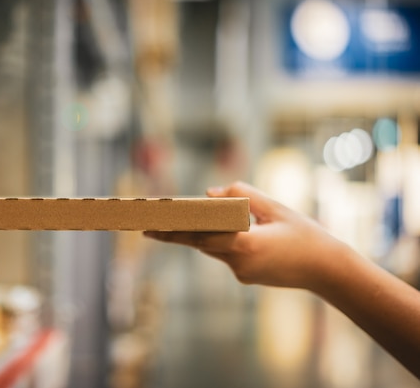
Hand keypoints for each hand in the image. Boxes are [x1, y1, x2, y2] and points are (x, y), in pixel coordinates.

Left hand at [144, 182, 350, 289]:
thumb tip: (208, 194)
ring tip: (167, 225)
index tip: (150, 225)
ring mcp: (241, 273)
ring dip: (196, 236)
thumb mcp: (275, 207)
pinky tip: (215, 230)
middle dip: (173, 234)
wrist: (328, 271)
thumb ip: (241, 195)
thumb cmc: (305, 234)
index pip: (199, 235)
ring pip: (211, 249)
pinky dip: (219, 242)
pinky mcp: (246, 277)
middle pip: (199, 244)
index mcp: (244, 244)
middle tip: (144, 227)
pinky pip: (225, 255)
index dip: (173, 229)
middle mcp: (238, 263)